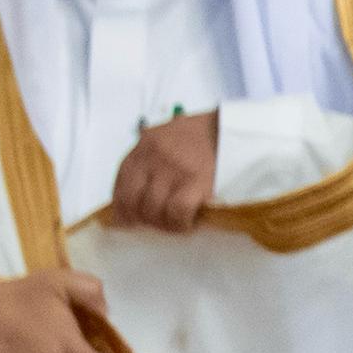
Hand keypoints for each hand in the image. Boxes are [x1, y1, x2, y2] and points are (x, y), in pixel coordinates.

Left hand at [102, 111, 219, 233]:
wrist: (232, 129)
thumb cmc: (200, 137)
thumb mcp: (165, 139)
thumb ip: (148, 162)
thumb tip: (135, 199)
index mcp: (144, 147)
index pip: (120, 184)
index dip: (122, 209)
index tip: (128, 221)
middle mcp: (153, 157)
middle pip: (133, 201)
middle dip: (142, 219)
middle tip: (157, 223)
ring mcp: (173, 169)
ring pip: (153, 210)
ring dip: (163, 224)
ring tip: (176, 223)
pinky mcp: (197, 181)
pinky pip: (177, 211)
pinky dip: (180, 223)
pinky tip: (187, 222)